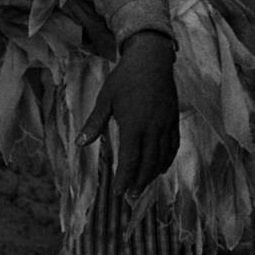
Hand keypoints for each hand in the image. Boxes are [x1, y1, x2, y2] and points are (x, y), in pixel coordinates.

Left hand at [76, 30, 178, 196]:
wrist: (151, 58)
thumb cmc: (125, 77)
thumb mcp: (106, 98)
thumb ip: (95, 122)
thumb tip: (80, 144)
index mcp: (133, 124)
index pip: (130, 159)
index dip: (124, 178)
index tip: (118, 193)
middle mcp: (152, 128)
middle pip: (148, 163)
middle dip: (138, 182)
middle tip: (130, 196)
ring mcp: (165, 123)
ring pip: (162, 157)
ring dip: (152, 174)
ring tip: (143, 186)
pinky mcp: (173, 118)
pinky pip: (173, 145)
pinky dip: (167, 159)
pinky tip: (161, 166)